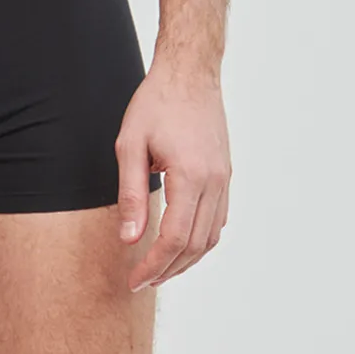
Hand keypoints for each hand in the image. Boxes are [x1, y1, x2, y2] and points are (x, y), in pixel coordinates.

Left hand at [114, 61, 230, 291]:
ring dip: (186, 259)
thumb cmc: (156, 102)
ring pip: (211, 237)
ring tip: (160, 268)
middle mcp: (214, 182)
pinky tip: (181, 242)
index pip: (174, 238)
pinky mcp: (225, 173)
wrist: (189, 72)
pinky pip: (218, 219)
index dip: (153, 265)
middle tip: (142, 281)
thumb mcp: (131, 144)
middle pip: (195, 245)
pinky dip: (201, 239)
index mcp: (189, 175)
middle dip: (168, 269)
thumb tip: (129, 239)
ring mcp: (224, 179)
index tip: (134, 279)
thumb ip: (131, 194)